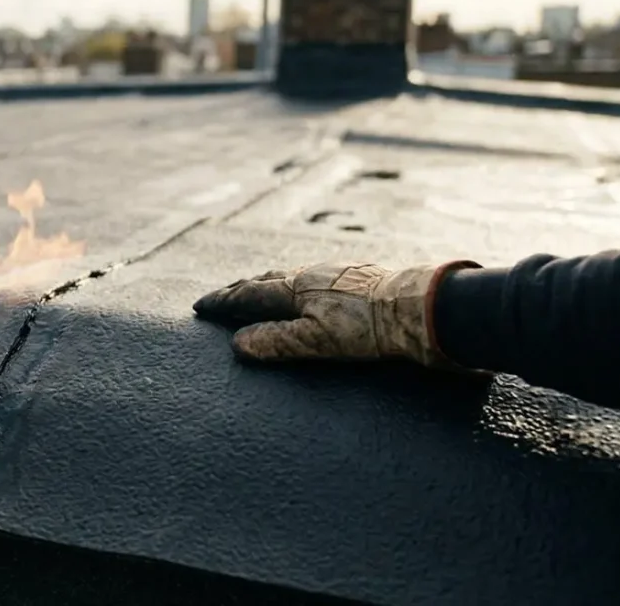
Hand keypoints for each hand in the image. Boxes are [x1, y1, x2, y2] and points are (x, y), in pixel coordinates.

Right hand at [193, 261, 478, 367]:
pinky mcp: (354, 278)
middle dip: (240, 289)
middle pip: (266, 280)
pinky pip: (310, 279)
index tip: (201, 306)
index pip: (248, 295)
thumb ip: (275, 342)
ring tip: (257, 291)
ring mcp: (333, 274)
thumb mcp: (315, 340)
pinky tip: (306, 292)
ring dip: (266, 285)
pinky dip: (292, 286)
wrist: (418, 307)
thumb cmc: (367, 326)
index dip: (224, 302)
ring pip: (289, 277)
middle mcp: (310, 275)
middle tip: (221, 296)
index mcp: (295, 288)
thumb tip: (238, 344)